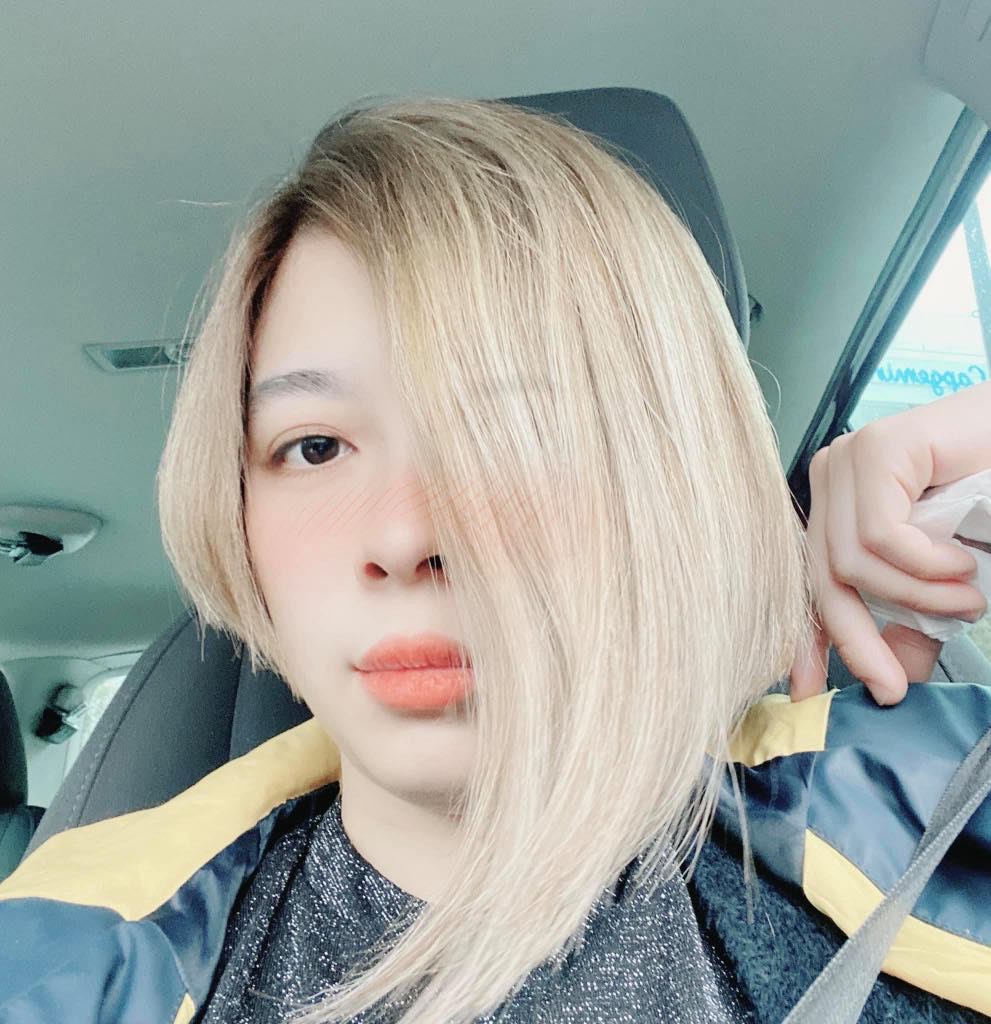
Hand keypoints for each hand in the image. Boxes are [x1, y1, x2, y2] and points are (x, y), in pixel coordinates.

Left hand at [789, 388, 990, 705]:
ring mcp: (847, 462)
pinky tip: (959, 562)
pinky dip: (926, 564)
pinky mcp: (876, 449)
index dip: (806, 643)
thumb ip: (910, 623)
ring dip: (918, 598)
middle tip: (896, 686)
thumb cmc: (987, 495)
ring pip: (851, 563)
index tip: (808, 695)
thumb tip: (889, 681)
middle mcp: (831, 483)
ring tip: (968, 597)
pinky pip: (880, 535)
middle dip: (859, 642)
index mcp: (836, 509)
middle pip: (821, 580)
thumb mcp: (940, 579)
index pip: (805, 584)